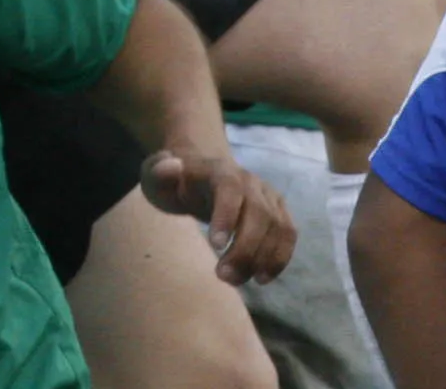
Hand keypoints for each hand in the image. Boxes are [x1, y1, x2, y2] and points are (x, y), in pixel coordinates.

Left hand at [141, 148, 296, 285]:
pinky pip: (288, 235)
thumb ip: (160, 172)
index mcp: (220, 170)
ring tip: (236, 280)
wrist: (202, 175)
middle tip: (223, 276)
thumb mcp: (157, 175)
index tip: (215, 246)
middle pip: (259, 212)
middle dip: (245, 248)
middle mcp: (250, 181)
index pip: (229, 189)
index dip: (227, 216)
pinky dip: (280, 258)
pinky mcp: (278, 211)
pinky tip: (261, 278)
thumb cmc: (177, 182)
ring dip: (263, 258)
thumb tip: (172, 166)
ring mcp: (268, 195)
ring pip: (278, 226)